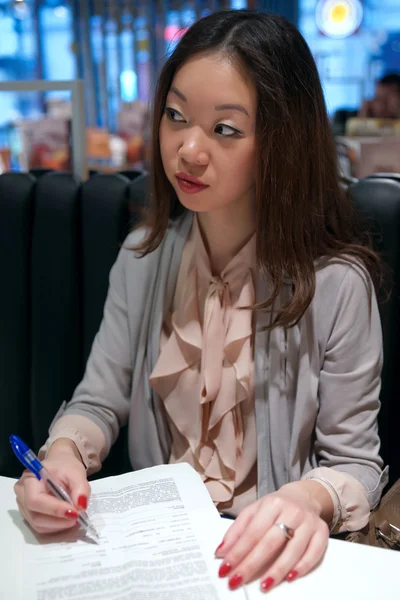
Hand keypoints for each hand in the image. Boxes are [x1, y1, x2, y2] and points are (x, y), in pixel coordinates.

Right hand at [14, 438, 90, 533]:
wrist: (60, 466)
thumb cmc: (65, 467)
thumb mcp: (76, 472)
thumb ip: (81, 488)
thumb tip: (81, 507)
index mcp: (29, 478)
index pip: (35, 499)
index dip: (54, 509)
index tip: (74, 513)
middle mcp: (21, 493)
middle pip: (35, 516)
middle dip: (58, 520)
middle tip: (78, 517)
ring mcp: (23, 506)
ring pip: (38, 524)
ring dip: (58, 525)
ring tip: (74, 517)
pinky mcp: (29, 515)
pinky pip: (40, 527)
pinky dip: (56, 526)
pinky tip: (67, 519)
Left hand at [215, 481, 329, 591]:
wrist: (304, 496)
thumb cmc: (276, 507)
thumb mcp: (254, 510)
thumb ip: (237, 530)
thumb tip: (222, 551)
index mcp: (272, 503)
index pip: (252, 532)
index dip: (237, 552)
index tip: (225, 568)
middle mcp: (292, 511)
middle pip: (270, 542)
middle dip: (251, 564)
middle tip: (237, 580)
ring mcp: (309, 522)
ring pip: (293, 550)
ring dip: (276, 570)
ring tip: (263, 585)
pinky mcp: (322, 532)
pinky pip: (314, 553)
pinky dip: (302, 567)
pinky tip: (290, 578)